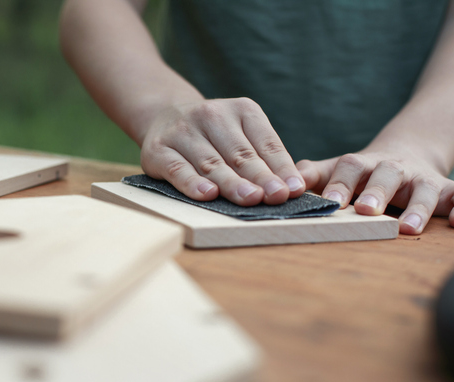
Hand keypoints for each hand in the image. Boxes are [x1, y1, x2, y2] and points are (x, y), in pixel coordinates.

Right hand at [139, 98, 306, 205]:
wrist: (163, 116)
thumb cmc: (213, 135)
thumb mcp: (241, 134)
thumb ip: (263, 158)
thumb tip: (291, 188)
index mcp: (241, 110)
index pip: (266, 143)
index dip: (281, 167)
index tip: (294, 189)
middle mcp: (211, 115)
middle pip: (240, 154)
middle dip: (261, 177)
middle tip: (276, 196)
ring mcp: (183, 131)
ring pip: (212, 163)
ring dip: (232, 183)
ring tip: (250, 199)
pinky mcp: (159, 150)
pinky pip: (178, 169)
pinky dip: (192, 183)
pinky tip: (207, 194)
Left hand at [297, 147, 453, 234]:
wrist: (404, 153)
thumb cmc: (360, 172)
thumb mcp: (335, 171)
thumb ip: (312, 176)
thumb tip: (283, 187)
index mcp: (361, 165)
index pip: (349, 168)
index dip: (339, 184)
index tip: (330, 201)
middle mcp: (393, 169)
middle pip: (387, 174)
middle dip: (377, 192)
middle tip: (367, 211)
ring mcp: (423, 178)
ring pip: (426, 188)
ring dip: (418, 207)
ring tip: (408, 228)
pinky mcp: (450, 189)